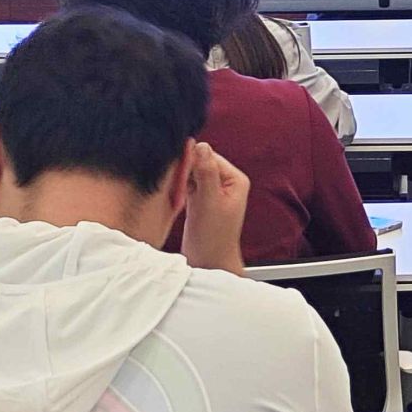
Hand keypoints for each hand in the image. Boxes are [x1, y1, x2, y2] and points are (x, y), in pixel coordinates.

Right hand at [180, 142, 250, 273]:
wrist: (209, 264)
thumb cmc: (214, 240)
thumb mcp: (208, 202)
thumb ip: (205, 173)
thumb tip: (201, 146)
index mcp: (235, 180)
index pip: (210, 155)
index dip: (192, 160)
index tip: (178, 170)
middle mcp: (225, 183)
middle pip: (199, 162)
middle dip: (185, 171)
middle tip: (177, 186)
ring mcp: (212, 191)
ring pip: (191, 173)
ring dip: (180, 180)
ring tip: (178, 196)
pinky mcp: (200, 200)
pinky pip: (186, 185)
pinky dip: (179, 189)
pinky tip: (175, 198)